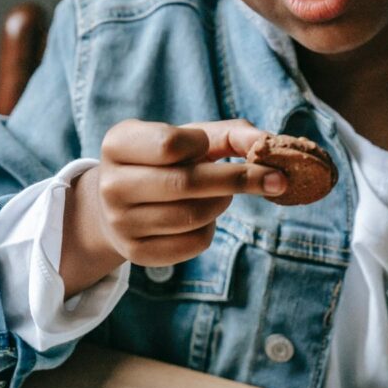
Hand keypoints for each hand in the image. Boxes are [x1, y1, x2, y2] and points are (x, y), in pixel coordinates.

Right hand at [60, 119, 285, 296]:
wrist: (118, 206)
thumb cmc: (163, 162)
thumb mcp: (187, 139)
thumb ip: (229, 134)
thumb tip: (267, 142)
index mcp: (117, 144)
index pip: (169, 144)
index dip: (200, 145)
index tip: (209, 149)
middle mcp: (112, 185)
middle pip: (186, 184)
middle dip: (238, 180)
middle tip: (275, 179)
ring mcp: (121, 223)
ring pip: (193, 216)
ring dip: (223, 203)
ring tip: (223, 195)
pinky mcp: (137, 253)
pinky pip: (192, 243)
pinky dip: (211, 228)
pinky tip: (204, 218)